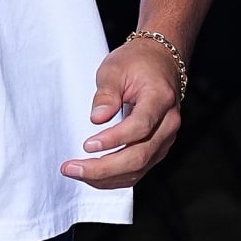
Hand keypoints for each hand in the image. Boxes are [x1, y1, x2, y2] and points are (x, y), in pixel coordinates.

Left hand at [60, 40, 182, 189]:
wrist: (160, 62)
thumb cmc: (138, 63)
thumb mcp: (115, 68)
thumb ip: (106, 93)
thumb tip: (97, 118)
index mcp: (160, 99)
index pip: (140, 127)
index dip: (113, 139)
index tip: (87, 145)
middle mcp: (168, 124)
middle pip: (139, 156)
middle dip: (103, 167)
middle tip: (71, 168)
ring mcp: (165, 139)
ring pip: (138, 169)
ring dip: (105, 177)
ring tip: (76, 172)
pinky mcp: (157, 149)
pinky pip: (138, 171)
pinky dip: (114, 178)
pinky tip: (92, 176)